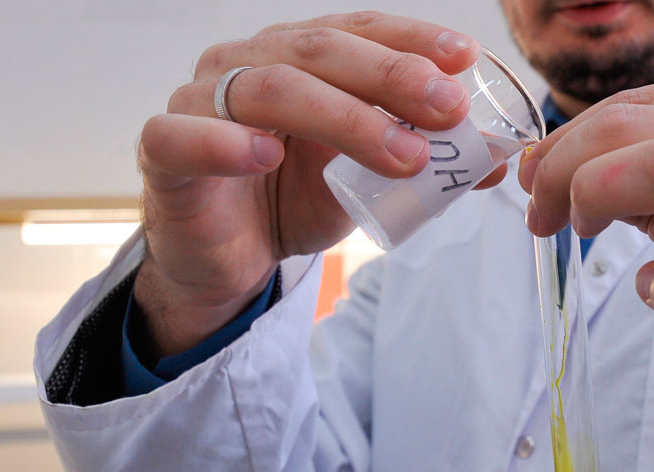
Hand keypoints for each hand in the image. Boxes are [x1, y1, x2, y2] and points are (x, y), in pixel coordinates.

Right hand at [134, 12, 478, 355]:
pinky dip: (224, 143)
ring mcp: (200, 102)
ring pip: (270, 90)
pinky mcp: (163, 150)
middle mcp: (248, 65)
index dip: (409, 40)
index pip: (355, 32)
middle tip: (447, 108)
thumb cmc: (291, 204)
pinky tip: (267, 155)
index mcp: (296, 61)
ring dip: (344, 119)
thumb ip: (415, 164)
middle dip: (391, 77)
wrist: (229, 258)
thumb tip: (490, 165)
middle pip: (320, 52)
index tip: (463, 58)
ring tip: (403, 156)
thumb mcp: (363, 182)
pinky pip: (183, 137)